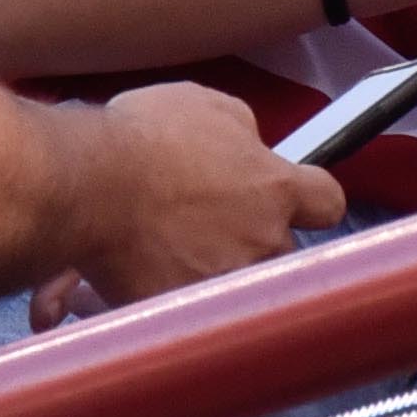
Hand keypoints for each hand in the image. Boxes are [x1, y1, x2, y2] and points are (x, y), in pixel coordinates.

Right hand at [62, 81, 344, 310]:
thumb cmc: (143, 139)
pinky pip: (181, 307)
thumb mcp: (206, 105)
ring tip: (164, 243)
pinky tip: (131, 270)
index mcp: (276, 188)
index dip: (309, 201)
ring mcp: (225, 282)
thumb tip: (249, 144)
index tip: (292, 199)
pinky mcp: (184, 311)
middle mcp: (261, 241)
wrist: (88, 184)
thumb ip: (243, 130)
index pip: (328, 203)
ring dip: (207, 265)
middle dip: (250, 236)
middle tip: (205, 218)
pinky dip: (161, 290)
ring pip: (232, 280)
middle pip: (278, 248)